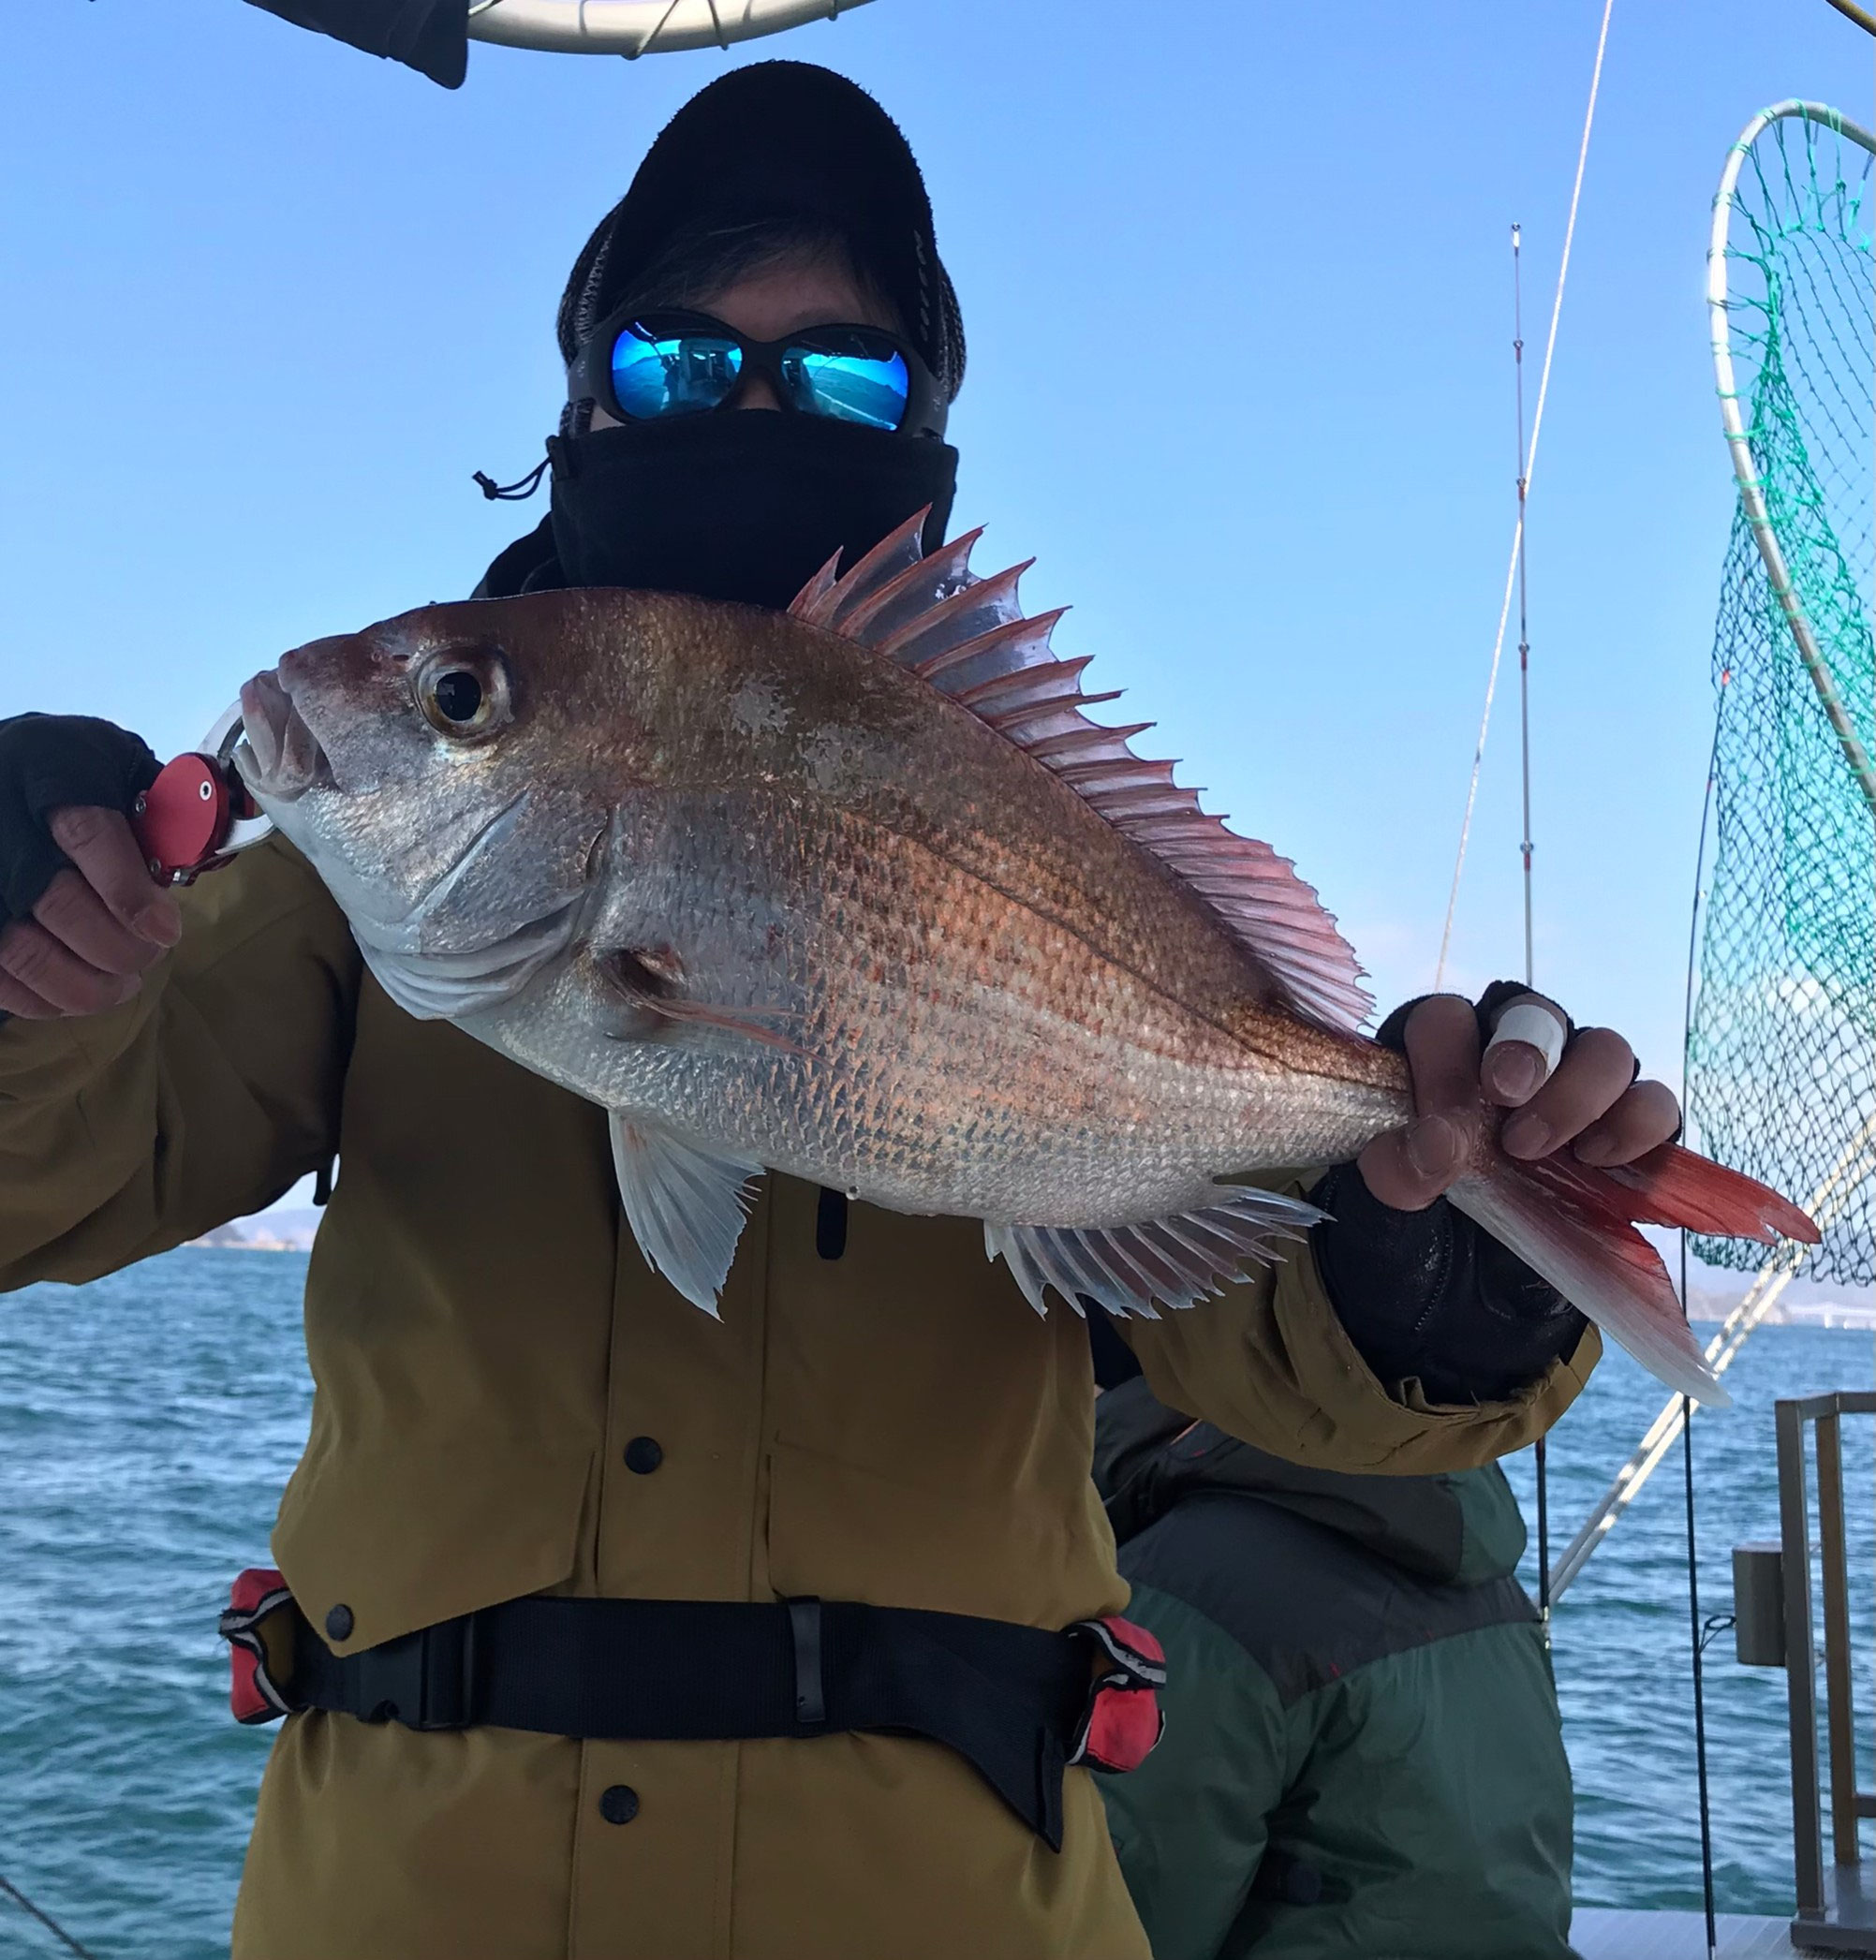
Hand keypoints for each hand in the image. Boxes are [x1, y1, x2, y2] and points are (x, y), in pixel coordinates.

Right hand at [0, 715, 180, 1020]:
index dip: (130, 892)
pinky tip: (71, 996)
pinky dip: (39, 1000)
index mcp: (49, 776)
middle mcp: (5, 829)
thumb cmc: (66, 772)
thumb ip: (157, 804)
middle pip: (60, 906)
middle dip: (119, 947)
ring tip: (122, 985)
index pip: (88, 836)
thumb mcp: (112, 763)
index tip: (167, 931)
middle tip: (149, 956)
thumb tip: (198, 849)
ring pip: (25, 953)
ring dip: (86, 986)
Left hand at [1356, 990, 1681, 1210]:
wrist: (1465, 1282)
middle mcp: (1516, 1058)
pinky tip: (1597, 1161)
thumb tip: (1441, 1143)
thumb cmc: (1417, 1221)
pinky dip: (1635, 1125)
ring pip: (1604, 1049)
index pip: (1445, 1019)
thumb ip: (1393, 1169)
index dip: (1444, 1058)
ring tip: (1534, 1150)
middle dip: (1524, 1049)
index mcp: (1444, 1056)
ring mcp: (1579, 1088)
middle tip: (1505, 1095)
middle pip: (1534, 1014)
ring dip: (1577, 1093)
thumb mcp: (1380, 1204)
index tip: (1443, 1117)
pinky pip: (1655, 1104)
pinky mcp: (1627, 1130)